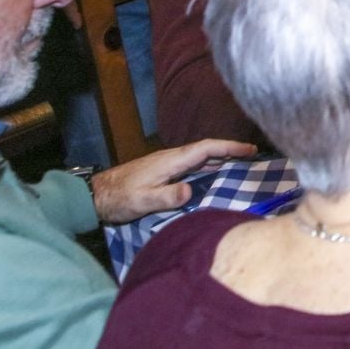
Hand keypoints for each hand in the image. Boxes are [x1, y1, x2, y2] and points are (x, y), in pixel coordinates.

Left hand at [89, 139, 256, 223]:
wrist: (95, 195)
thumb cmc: (118, 198)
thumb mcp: (142, 200)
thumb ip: (166, 196)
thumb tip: (190, 191)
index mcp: (171, 161)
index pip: (206, 148)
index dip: (230, 147)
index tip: (250, 149)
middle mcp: (172, 158)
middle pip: (207, 149)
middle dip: (231, 150)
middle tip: (253, 157)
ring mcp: (167, 163)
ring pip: (200, 156)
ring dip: (221, 157)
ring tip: (241, 164)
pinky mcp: (163, 171)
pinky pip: (193, 164)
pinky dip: (209, 165)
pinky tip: (213, 173)